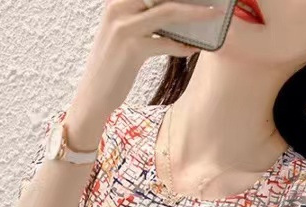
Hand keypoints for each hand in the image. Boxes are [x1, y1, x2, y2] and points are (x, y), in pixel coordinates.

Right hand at [64, 1, 220, 141]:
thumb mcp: (121, 35)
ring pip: (169, 12)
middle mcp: (118, 9)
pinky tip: (193, 49)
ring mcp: (124, 27)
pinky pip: (166, 42)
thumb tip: (173, 12)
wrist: (92, 98)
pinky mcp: (132, 48)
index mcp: (116, 2)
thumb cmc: (111, 69)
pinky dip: (182, 46)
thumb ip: (142, 18)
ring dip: (195, 13)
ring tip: (212, 15)